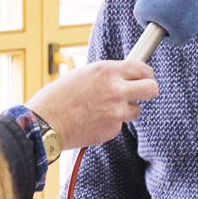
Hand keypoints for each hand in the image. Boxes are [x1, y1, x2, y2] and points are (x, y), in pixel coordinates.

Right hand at [26, 58, 157, 150]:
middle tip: (141, 92)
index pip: (143, 68)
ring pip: (136, 110)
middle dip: (149, 90)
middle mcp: (116, 90)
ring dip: (126, 110)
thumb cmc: (57, 97)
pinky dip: (110, 124)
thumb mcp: (82, 74)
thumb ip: (106, 75)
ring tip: (104, 109)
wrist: (45, 123)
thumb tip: (123, 76)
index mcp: (107, 71)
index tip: (145, 77)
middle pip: (152, 89)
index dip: (146, 74)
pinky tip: (93, 121)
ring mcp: (116, 112)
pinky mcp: (112, 130)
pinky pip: (119, 125)